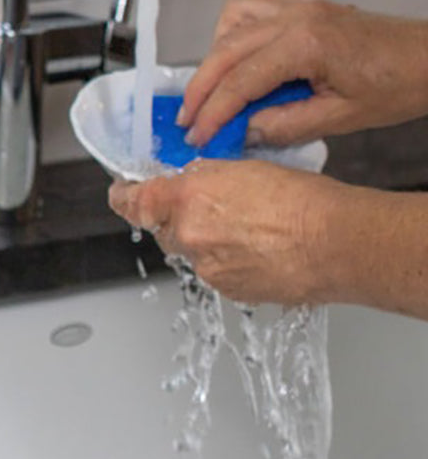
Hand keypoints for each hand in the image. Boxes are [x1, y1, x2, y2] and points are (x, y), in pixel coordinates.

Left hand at [108, 160, 346, 304]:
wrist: (336, 243)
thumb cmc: (301, 200)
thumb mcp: (241, 169)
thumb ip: (201, 179)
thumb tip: (184, 184)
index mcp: (186, 198)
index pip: (132, 201)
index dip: (123, 196)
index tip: (122, 193)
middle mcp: (188, 236)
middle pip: (163, 228)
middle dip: (178, 218)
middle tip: (212, 207)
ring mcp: (205, 267)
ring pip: (189, 251)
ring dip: (206, 240)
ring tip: (247, 228)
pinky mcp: (225, 290)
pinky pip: (213, 271)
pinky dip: (225, 261)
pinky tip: (255, 249)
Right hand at [177, 0, 427, 147]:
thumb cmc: (398, 85)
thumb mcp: (339, 118)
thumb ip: (284, 125)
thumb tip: (244, 131)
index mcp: (306, 44)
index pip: (240, 82)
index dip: (212, 113)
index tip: (197, 137)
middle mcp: (296, 18)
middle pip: (223, 52)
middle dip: (200, 90)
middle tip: (188, 122)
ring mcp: (298, 8)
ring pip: (230, 25)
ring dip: (212, 60)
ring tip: (213, 93)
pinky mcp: (302, 8)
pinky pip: (250, 11)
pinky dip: (232, 36)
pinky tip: (237, 63)